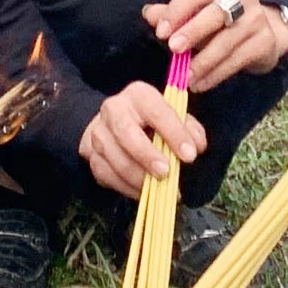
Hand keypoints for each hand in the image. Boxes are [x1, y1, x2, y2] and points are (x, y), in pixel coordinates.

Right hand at [79, 81, 209, 199]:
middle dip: (148, 156)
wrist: (114, 123)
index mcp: (139, 94)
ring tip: (159, 189)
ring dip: (139, 178)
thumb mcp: (173, 115)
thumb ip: (189, 128)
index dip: (174, 133)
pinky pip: (107, 175)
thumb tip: (196, 146)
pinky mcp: (91, 155)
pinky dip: (127, 188)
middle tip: (167, 173)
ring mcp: (98, 132)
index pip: (156, 111)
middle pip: (127, 134)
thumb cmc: (150, 120)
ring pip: (116, 159)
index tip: (190, 154)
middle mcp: (114, 109)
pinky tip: (144, 193)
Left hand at [145, 0, 287, 91]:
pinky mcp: (265, 42)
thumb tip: (149, 14)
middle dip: (193, 31)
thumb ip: (174, 13)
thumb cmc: (221, 20)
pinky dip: (216, 74)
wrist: (263, 32)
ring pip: (226, 42)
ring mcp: (257, 18)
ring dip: (203, 62)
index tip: (160, 32)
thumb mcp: (197, 12)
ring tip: (185, 77)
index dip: (176, 11)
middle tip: (174, 49)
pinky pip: (237, 60)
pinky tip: (200, 84)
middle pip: (216, 14)